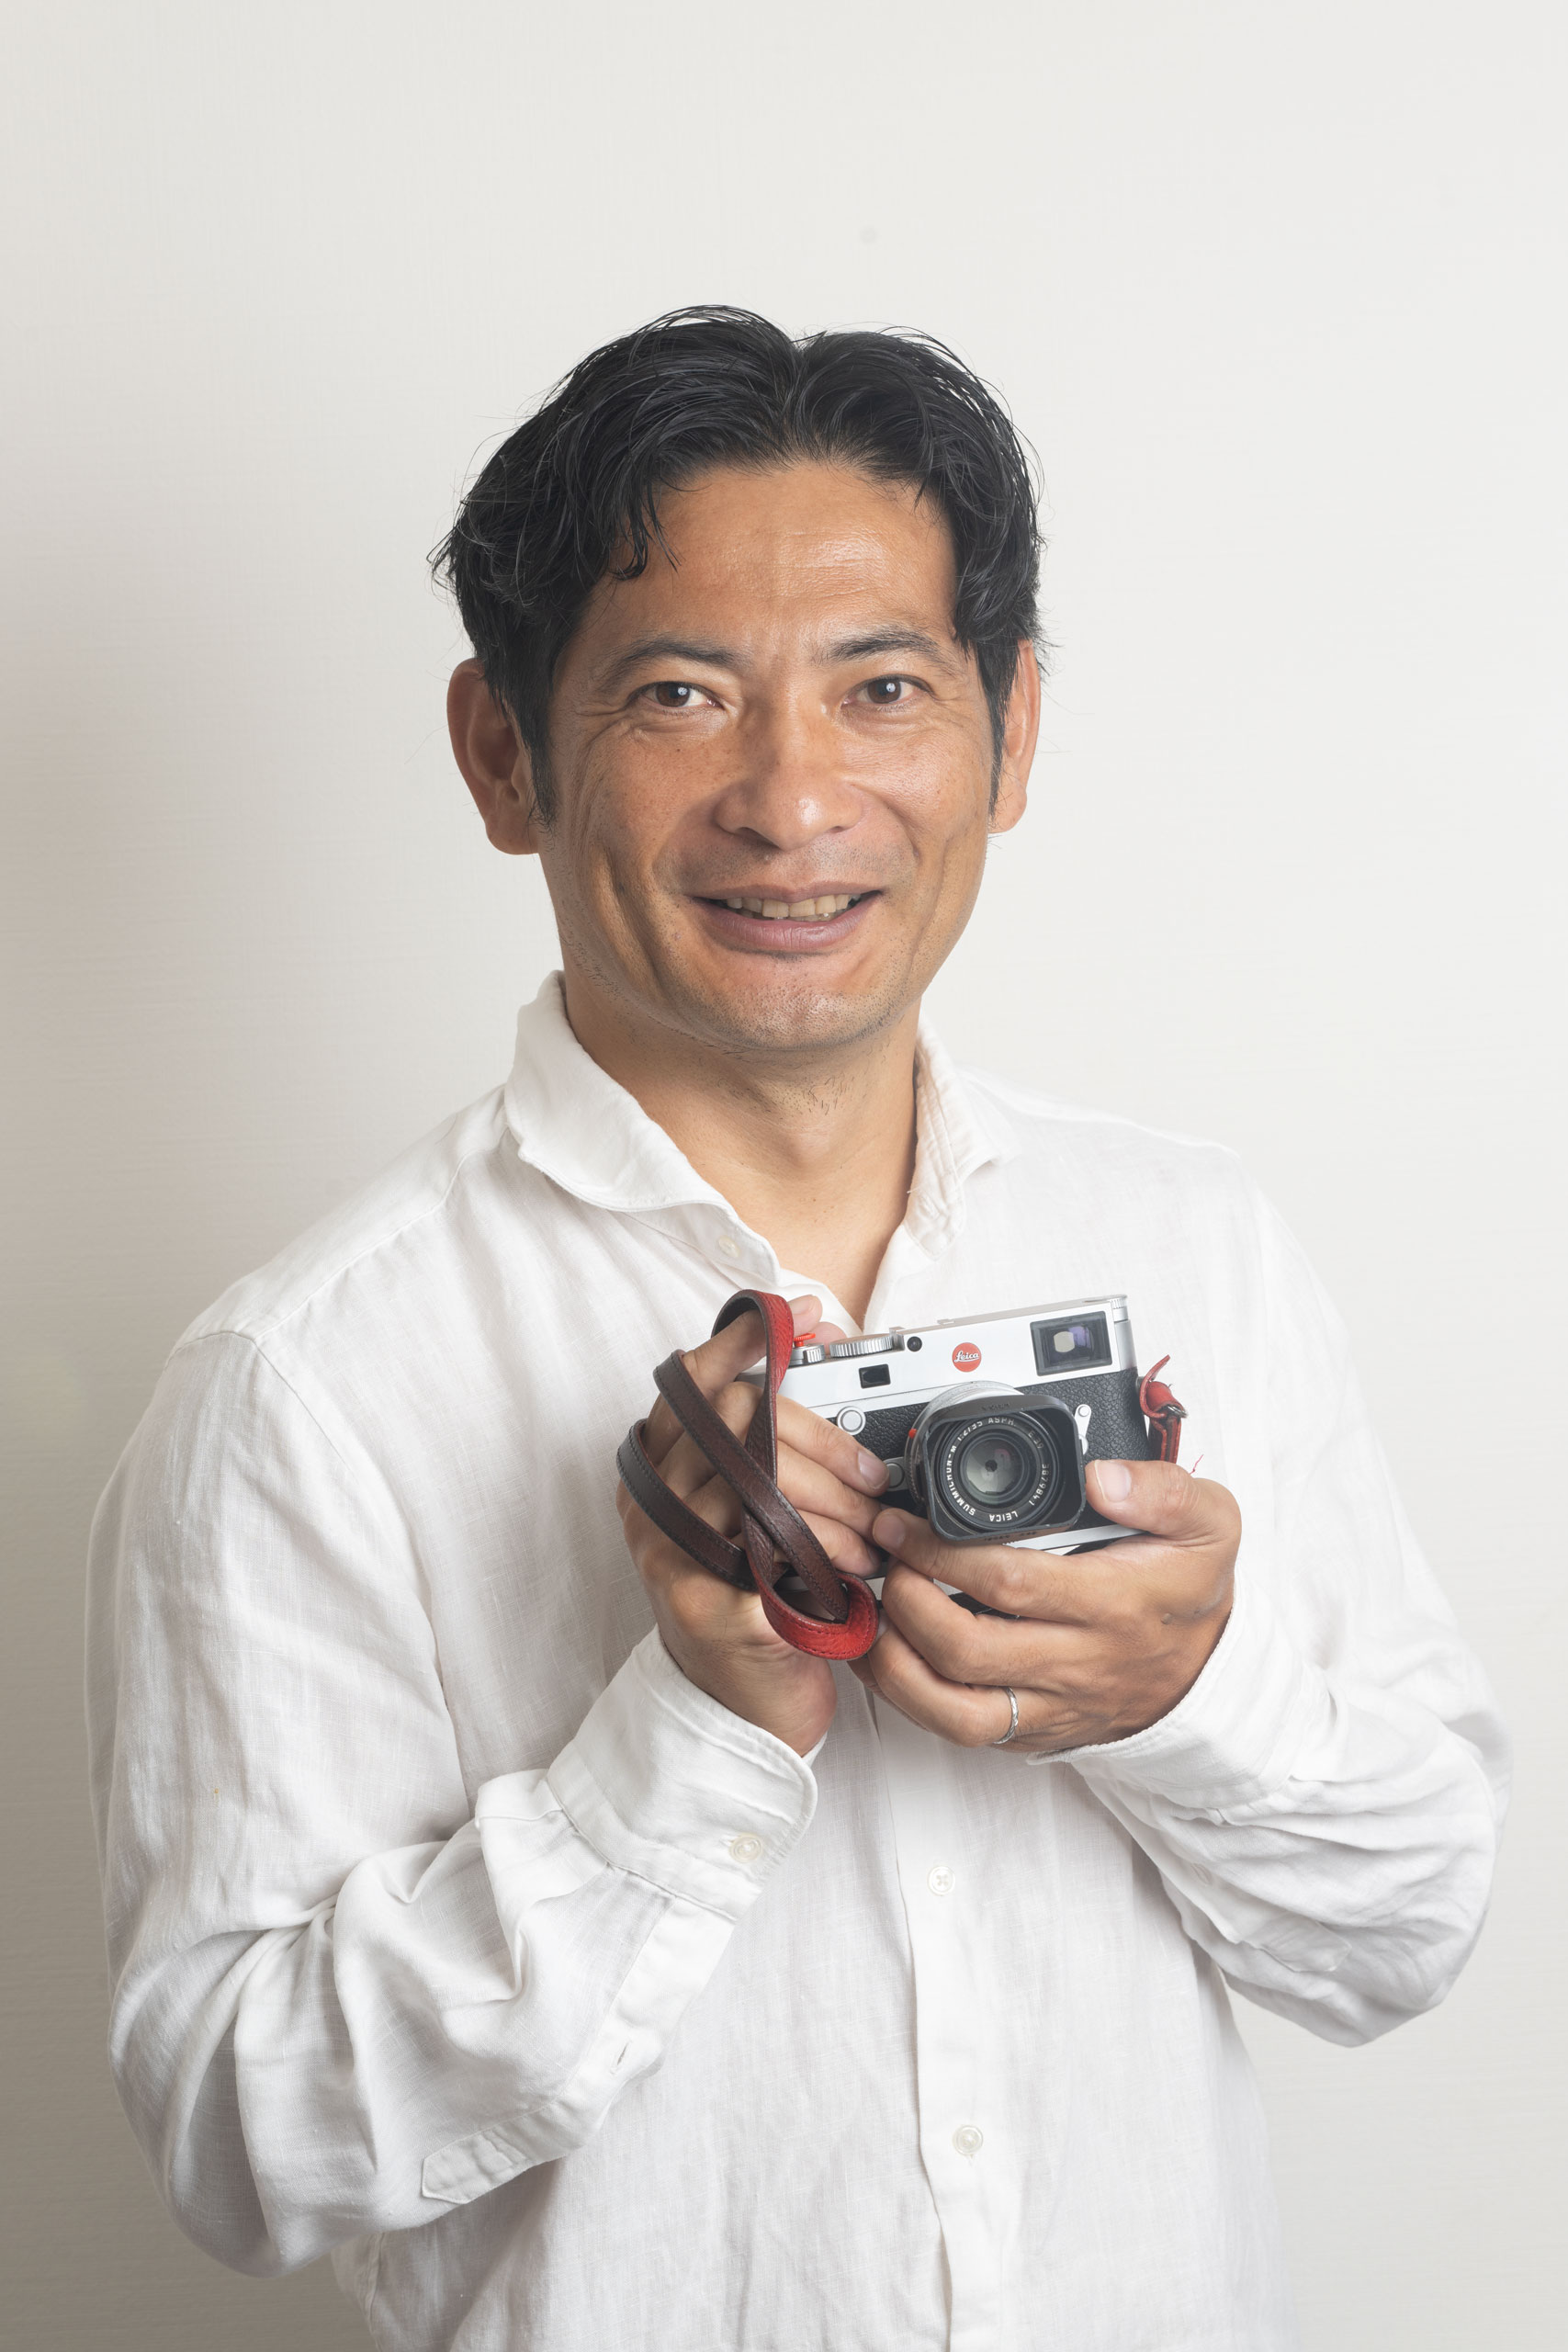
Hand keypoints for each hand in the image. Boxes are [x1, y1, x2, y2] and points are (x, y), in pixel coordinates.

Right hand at [616, 1296, 889, 1754]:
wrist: (735, 1715)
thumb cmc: (749, 1603)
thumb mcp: (747, 1514)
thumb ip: (765, 1440)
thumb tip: (811, 1344)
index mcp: (657, 1473)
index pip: (694, 1379)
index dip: (748, 1339)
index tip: (805, 1318)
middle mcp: (653, 1508)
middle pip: (746, 1422)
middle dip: (825, 1446)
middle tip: (869, 1481)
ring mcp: (674, 1558)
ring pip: (770, 1484)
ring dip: (838, 1510)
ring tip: (870, 1541)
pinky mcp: (712, 1609)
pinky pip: (782, 1552)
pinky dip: (830, 1558)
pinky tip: (852, 1577)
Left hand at [849, 1458, 1236, 1753]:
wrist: (1209, 1673)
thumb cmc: (1191, 1592)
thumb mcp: (1208, 1524)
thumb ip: (1162, 1490)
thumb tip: (1102, 1476)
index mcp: (1114, 1604)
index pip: (1010, 1583)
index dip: (941, 1552)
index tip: (905, 1523)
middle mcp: (1079, 1662)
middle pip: (967, 1646)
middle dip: (905, 1597)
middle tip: (887, 1556)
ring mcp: (1053, 1705)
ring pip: (954, 1706)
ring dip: (895, 1659)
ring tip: (875, 1610)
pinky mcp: (1034, 1732)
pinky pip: (962, 1730)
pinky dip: (910, 1696)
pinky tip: (889, 1655)